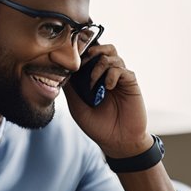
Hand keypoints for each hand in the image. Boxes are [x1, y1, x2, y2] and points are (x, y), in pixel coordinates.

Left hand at [63, 43, 151, 158]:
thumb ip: (71, 90)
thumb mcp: (77, 108)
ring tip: (94, 83)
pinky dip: (112, 74)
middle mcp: (108, 75)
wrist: (117, 142)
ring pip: (112, 55)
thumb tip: (59, 72)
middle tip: (83, 62)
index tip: (72, 56)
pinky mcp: (131, 84)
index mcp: (95, 79)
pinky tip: (107, 88)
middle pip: (104, 48)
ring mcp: (120, 79)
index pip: (90, 56)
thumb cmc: (98, 127)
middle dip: (93, 50)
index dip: (82, 52)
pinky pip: (122, 70)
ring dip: (100, 65)